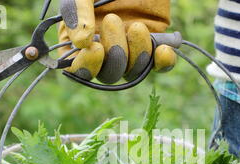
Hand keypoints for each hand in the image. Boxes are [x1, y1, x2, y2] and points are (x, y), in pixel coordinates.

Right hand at [58, 0, 176, 82]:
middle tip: (113, 20)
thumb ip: (76, 13)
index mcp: (81, 41)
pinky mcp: (153, 44)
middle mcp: (105, 50)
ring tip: (137, 26)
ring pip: (133, 72)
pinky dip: (163, 62)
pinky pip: (159, 65)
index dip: (87, 66)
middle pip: (108, 75)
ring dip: (137, 54)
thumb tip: (81, 43)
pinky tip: (163, 49)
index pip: (80, 70)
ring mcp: (130, 49)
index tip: (95, 48)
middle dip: (114, 55)